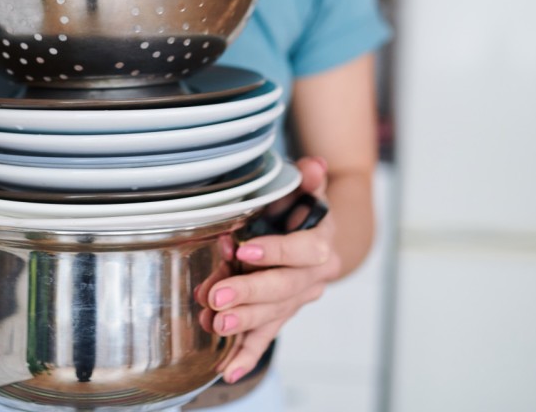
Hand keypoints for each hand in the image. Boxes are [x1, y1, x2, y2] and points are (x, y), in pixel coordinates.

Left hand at [207, 156, 340, 383]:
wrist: (317, 239)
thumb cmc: (302, 211)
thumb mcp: (304, 191)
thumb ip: (308, 181)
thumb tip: (313, 165)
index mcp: (319, 245)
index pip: (301, 252)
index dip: (274, 251)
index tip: (242, 251)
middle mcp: (312, 278)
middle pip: (282, 289)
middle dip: (249, 294)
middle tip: (217, 297)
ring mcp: (296, 300)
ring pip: (272, 315)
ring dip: (243, 322)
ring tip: (216, 324)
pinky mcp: (280, 316)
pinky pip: (266, 338)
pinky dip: (248, 355)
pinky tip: (229, 369)